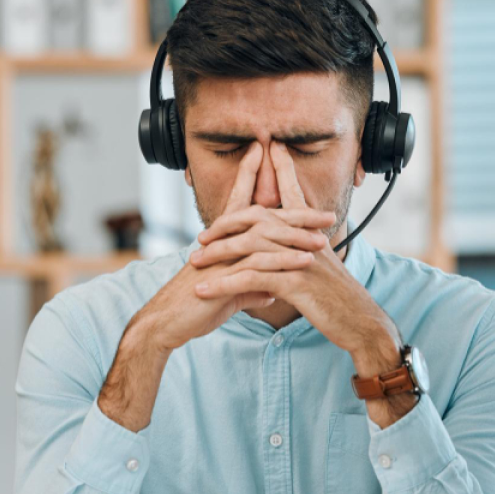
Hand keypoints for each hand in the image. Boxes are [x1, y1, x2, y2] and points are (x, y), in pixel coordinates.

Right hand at [136, 143, 314, 351]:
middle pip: (263, 217)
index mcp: (223, 243)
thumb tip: (270, 292)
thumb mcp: (227, 295)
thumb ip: (249, 289)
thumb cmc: (194, 308)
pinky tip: (305, 261)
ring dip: (297, 237)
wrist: (167, 323)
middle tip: (327, 215)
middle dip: (296, 214)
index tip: (281, 170)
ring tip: (324, 239)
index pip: (244, 208)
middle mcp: (222, 243)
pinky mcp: (222, 275)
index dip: (258, 185)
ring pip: (264, 237)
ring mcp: (222, 256)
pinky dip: (283, 261)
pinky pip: (258, 263)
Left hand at [191, 141, 398, 355]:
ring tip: (194, 262)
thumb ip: (302, 257)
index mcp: (312, 236)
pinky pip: (251, 279)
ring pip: (251, 246)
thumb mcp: (321, 273)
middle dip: (227, 223)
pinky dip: (224, 283)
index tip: (271, 148)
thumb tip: (286, 253)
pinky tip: (204, 291)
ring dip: (218, 255)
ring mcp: (301, 260)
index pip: (294, 195)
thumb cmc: (340, 301)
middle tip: (201, 236)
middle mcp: (306, 241)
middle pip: (261, 218)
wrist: (362, 324)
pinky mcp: (296, 283)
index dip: (284, 170)